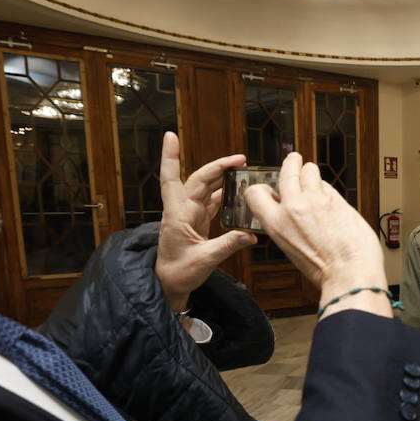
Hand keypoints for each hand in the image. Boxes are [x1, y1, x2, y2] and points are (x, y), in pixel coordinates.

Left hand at [155, 132, 256, 311]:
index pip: (173, 180)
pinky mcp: (196, 222)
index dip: (170, 157)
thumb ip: (228, 245)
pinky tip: (236, 190)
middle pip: (198, 179)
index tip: (170, 135)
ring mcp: (189, 215)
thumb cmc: (179, 273)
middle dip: (217, 165)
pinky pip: (210, 202)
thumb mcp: (205, 260)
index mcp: (177, 215)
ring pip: (205, 188)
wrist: (168, 284)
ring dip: (221, 177)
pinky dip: (223, 193)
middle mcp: (181, 210)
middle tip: (241, 158)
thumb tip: (251, 234)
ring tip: (242, 169)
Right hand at [246, 151, 388, 317]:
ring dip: (311, 171)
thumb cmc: (324, 269)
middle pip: (287, 172)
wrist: (350, 272)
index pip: (255, 193)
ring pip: (310, 171)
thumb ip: (288, 226)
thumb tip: (292, 214)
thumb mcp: (291, 249)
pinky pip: (329, 186)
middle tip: (294, 159)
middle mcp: (293, 207)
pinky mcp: (337, 199)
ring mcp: (316, 200)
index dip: (261, 187)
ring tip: (312, 171)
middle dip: (291, 163)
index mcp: (276, 224)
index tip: (267, 185)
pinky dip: (328, 188)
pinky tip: (330, 195)